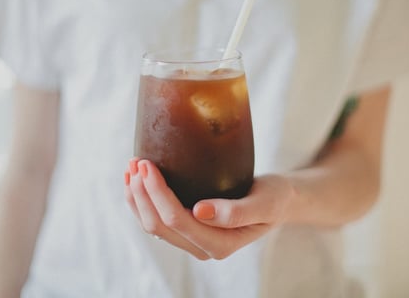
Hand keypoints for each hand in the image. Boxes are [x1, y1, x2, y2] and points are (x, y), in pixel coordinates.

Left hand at [124, 158, 293, 259]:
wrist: (276, 201)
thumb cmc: (273, 198)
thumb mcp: (265, 203)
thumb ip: (236, 212)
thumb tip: (200, 212)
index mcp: (221, 244)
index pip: (177, 220)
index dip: (158, 193)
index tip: (148, 164)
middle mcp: (202, 247)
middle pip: (158, 225)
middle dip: (142, 194)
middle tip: (136, 161)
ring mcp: (192, 240)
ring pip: (151, 225)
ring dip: (137, 196)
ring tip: (132, 166)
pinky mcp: (186, 229)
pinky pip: (155, 219)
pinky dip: (141, 199)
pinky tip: (136, 179)